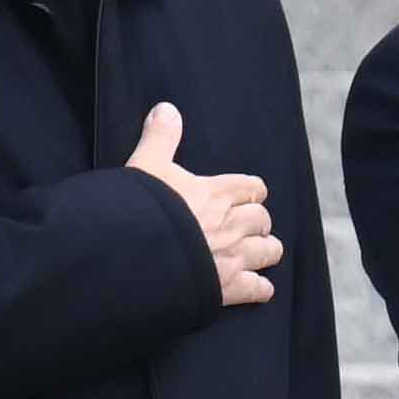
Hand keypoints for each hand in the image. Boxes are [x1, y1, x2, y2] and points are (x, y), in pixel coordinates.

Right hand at [128, 105, 279, 309]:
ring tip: (251, 252)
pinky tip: (253, 287)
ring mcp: (233, 257)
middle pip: (262, 219)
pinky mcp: (228, 288)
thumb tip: (167, 109)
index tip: (243, 196)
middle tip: (241, 226)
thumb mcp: (145, 166)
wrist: (128, 255)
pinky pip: (260, 290)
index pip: (253, 188)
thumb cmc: (137, 209)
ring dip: (263, 251)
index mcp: (217, 193)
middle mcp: (232, 225)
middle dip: (255, 222)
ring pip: (270, 251)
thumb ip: (160, 138)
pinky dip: (259, 289)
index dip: (250, 192)